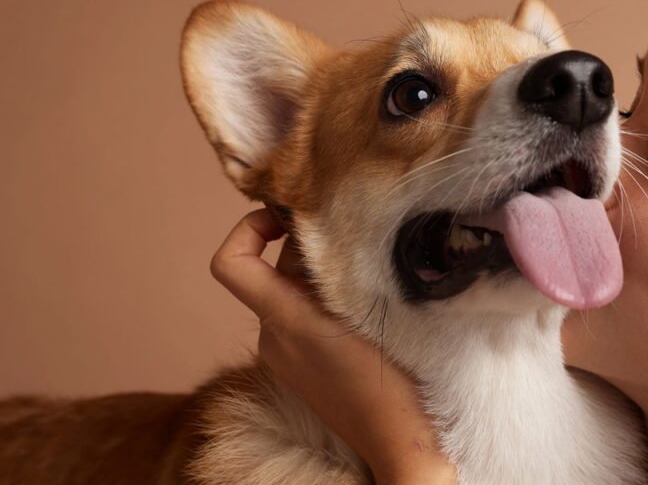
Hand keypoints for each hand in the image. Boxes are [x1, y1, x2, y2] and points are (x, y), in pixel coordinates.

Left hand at [210, 209, 456, 484]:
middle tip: (358, 233)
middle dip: (309, 246)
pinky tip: (370, 304)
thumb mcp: (372, 312)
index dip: (248, 228)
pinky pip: (303, 318)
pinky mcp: (303, 371)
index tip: (289, 215)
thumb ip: (340, 268)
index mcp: (285, 321)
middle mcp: (273, 338)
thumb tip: (327, 224)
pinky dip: (327, 300)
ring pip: (292, 292)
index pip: (231, 263)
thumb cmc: (394, 383)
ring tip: (373, 270)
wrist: (401, 447)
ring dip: (324, 273)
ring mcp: (285, 357)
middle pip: (273, 268)